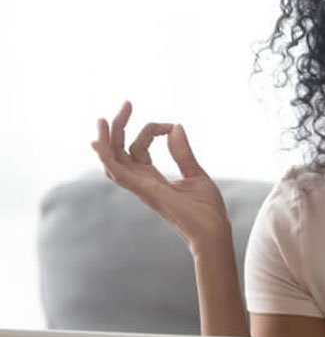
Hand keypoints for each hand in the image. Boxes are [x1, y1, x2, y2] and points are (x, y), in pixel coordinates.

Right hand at [91, 100, 230, 251]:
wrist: (213, 232)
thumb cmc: (207, 210)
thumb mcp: (195, 174)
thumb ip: (183, 152)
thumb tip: (176, 127)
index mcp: (153, 179)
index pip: (139, 148)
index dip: (152, 130)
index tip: (171, 125)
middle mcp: (142, 183)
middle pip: (120, 152)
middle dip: (120, 127)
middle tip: (127, 104)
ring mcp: (142, 188)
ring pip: (114, 162)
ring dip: (106, 141)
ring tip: (103, 119)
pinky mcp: (146, 192)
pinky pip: (119, 174)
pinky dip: (107, 158)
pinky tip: (100, 142)